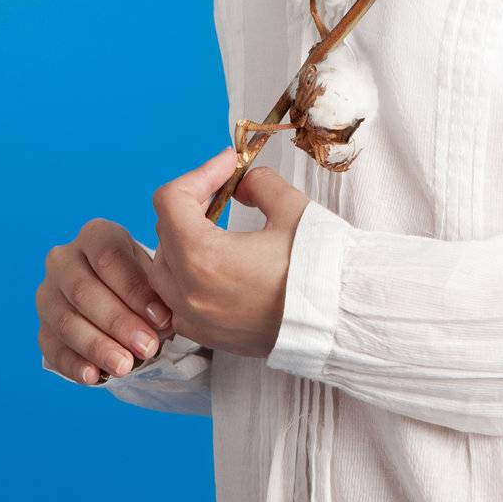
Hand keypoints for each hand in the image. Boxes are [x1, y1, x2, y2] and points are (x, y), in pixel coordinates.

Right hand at [37, 219, 173, 384]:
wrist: (120, 298)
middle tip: (148, 347)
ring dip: (97, 347)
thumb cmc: (141, 282)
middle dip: (118, 322)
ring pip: (66, 321)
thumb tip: (162, 319)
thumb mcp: (153, 273)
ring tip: (125, 366)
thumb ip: (157, 290)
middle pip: (84, 291)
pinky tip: (93, 376)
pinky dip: (73, 364)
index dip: (134, 289)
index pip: (108, 257)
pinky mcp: (41, 327)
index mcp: (94, 235)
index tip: (161, 317)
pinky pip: (52, 348)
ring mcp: (47, 294)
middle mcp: (63, 259)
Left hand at [148, 146, 310, 359]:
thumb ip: (259, 184)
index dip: (200, 174)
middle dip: (192, 202)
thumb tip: (241, 185)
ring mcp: (194, 319)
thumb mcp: (292, 207)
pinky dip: (187, 274)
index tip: (228, 166)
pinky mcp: (207, 335)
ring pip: (164, 268)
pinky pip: (176, 299)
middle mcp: (188, 293)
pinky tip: (217, 262)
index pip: (171, 201)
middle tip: (226, 188)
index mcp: (203, 258)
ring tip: (217, 223)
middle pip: (164, 231)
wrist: (338, 321)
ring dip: (183, 239)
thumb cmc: (318, 269)